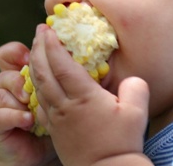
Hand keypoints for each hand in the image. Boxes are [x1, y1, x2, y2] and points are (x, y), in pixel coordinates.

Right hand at [0, 41, 58, 165]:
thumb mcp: (60, 98)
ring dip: (16, 100)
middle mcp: (4, 85)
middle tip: (31, 90)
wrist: (39, 156)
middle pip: (5, 72)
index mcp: (19, 74)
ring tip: (31, 109)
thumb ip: (66, 80)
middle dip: (19, 80)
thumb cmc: (52, 124)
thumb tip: (90, 67)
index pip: (11, 54)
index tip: (32, 57)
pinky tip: (27, 121)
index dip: (18, 53)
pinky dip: (13, 116)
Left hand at [30, 24, 150, 164]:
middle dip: (38, 48)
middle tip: (40, 32)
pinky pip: (40, 102)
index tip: (48, 28)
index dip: (52, 44)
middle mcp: (64, 105)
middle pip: (43, 71)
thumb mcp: (137, 112)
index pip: (61, 64)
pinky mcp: (54, 130)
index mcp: (83, 97)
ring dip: (35, 65)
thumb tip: (131, 78)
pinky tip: (40, 81)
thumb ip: (135, 87)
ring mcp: (56, 118)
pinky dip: (37, 86)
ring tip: (37, 50)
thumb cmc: (122, 143)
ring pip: (38, 86)